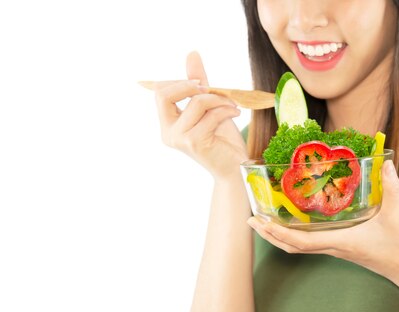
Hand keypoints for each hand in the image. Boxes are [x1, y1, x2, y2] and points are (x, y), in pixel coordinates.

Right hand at [153, 51, 247, 178]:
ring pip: (196, 103)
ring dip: (218, 99)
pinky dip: (226, 110)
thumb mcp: (210, 106)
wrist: (236, 167)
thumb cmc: (222, 139)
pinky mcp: (194, 143)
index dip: (180, 82)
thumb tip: (192, 54)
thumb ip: (199, 83)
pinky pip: (211, 115)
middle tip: (211, 89)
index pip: (160, 92)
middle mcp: (168, 132)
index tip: (202, 83)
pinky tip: (235, 113)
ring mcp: (179, 139)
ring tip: (231, 105)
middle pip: (164, 94)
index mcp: (167, 123)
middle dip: (190, 85)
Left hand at [247, 160, 398, 291]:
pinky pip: (309, 244)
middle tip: (251, 219)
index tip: (261, 222)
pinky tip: (291, 224)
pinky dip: (294, 236)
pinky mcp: (339, 248)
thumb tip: (387, 163)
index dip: (278, 233)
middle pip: (292, 246)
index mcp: (340, 241)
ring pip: (298, 247)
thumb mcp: (397, 214)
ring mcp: (335, 250)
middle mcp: (333, 248)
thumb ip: (392, 187)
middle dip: (269, 235)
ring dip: (279, 236)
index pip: (301, 242)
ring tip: (263, 222)